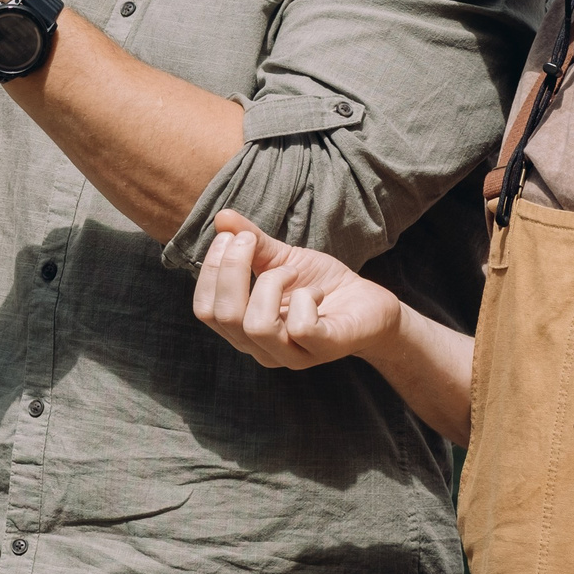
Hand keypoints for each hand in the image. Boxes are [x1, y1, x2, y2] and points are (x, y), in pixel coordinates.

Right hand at [192, 209, 404, 369]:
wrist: (368, 304)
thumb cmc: (321, 284)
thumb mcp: (283, 259)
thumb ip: (252, 243)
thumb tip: (222, 218)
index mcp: (244, 330)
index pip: (206, 310)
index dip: (212, 269)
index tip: (232, 237)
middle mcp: (261, 349)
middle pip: (225, 316)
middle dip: (233, 268)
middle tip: (253, 242)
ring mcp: (292, 355)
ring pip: (258, 326)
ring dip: (272, 283)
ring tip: (292, 271)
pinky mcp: (324, 349)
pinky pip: (301, 327)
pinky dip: (306, 298)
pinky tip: (316, 291)